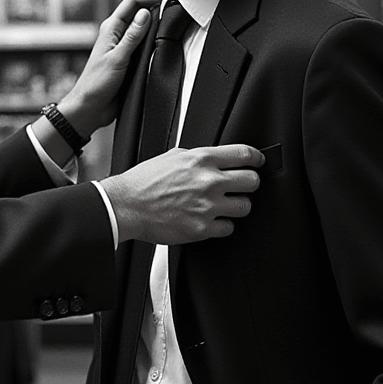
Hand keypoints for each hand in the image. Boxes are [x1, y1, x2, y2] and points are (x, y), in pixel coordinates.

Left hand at [57, 0, 161, 137]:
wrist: (90, 107)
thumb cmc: (95, 84)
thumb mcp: (117, 58)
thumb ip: (132, 37)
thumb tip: (144, 15)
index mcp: (111, 29)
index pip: (132, 3)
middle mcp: (117, 36)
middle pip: (138, 13)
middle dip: (155, 9)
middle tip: (173, 10)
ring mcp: (123, 48)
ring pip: (142, 30)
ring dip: (154, 27)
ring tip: (170, 25)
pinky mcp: (128, 60)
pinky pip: (143, 46)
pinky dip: (152, 43)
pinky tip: (161, 45)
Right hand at [102, 144, 263, 244]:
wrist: (125, 205)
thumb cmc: (144, 182)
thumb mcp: (173, 156)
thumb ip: (199, 157)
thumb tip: (218, 159)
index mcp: (202, 159)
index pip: (245, 155)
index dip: (256, 159)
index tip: (257, 163)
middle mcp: (208, 181)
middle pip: (252, 181)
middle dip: (248, 184)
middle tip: (240, 187)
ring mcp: (207, 206)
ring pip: (245, 207)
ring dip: (237, 206)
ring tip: (223, 206)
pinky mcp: (202, 228)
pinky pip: (228, 228)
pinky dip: (222, 225)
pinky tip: (210, 220)